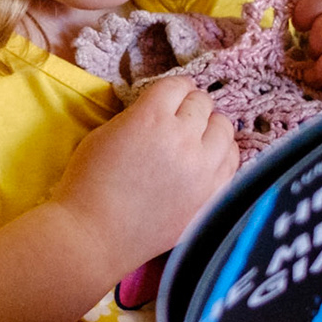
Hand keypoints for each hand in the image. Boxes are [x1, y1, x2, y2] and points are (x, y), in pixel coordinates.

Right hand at [48, 75, 238, 279]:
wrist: (94, 235)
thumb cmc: (88, 184)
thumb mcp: (104, 134)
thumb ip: (135, 116)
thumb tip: (158, 112)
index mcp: (151, 117)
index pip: (177, 85)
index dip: (171, 90)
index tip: (168, 99)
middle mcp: (183, 138)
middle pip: (202, 103)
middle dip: (189, 107)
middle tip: (178, 120)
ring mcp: (203, 169)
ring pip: (225, 129)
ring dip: (209, 128)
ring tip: (196, 139)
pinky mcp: (212, 195)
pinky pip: (233, 162)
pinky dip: (221, 156)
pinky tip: (206, 161)